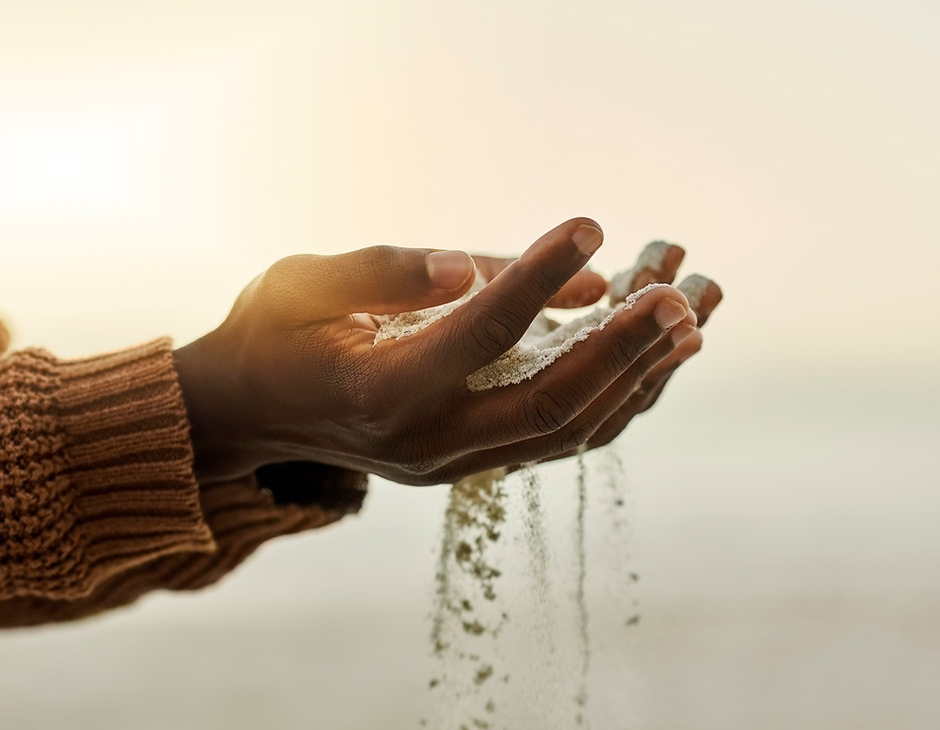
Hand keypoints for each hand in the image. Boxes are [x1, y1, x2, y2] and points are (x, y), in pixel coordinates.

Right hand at [173, 218, 703, 485]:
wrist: (249, 413)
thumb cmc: (271, 331)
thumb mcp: (307, 281)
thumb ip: (389, 271)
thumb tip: (477, 269)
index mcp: (377, 391)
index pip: (479, 334)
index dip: (538, 276)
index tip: (591, 223)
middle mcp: (424, 443)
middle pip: (547, 404)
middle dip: (620, 348)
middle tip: (677, 294)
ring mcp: (450, 465)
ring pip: (564, 432)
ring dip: (634, 377)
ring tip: (691, 320)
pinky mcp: (467, 464)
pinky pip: (555, 439)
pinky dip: (611, 400)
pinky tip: (651, 360)